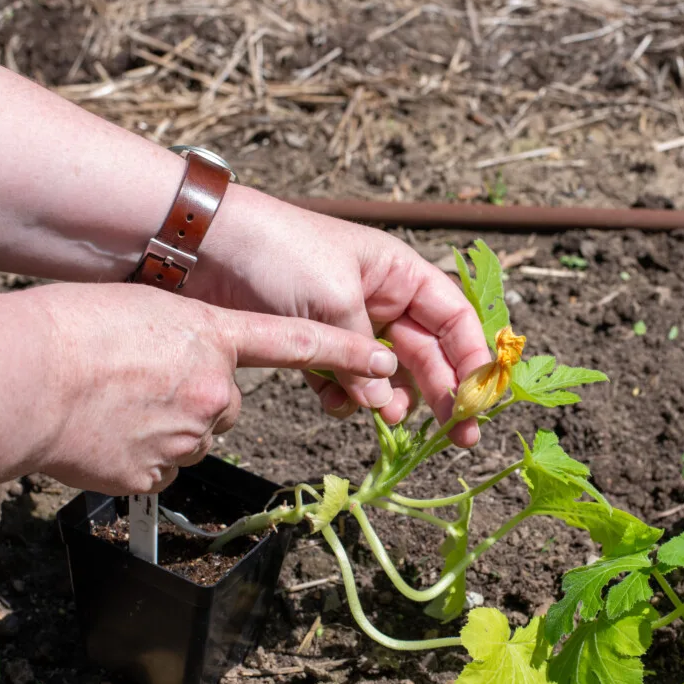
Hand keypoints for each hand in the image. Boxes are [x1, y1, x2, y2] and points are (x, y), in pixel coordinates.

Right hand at [0, 284, 399, 499]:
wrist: (25, 376)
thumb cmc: (73, 331)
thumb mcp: (147, 311)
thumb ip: (189, 340)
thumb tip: (201, 375)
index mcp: (212, 336)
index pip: (295, 343)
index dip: (345, 351)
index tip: (386, 358)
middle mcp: (215, 388)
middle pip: (226, 405)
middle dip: (197, 401)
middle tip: (141, 386)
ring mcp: (191, 435)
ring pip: (193, 438)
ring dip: (166, 429)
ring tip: (113, 407)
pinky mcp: (159, 472)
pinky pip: (162, 467)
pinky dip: (140, 457)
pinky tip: (106, 436)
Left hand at [188, 187, 490, 446]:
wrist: (202, 246)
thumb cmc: (278, 253)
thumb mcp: (334, 300)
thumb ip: (364, 355)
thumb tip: (384, 405)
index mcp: (399, 274)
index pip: (454, 319)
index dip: (473, 359)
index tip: (481, 399)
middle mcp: (382, 299)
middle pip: (428, 354)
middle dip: (442, 392)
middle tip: (458, 436)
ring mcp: (348, 324)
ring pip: (386, 375)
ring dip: (389, 400)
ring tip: (383, 418)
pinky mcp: (313, 346)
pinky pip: (345, 382)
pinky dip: (346, 398)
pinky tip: (335, 405)